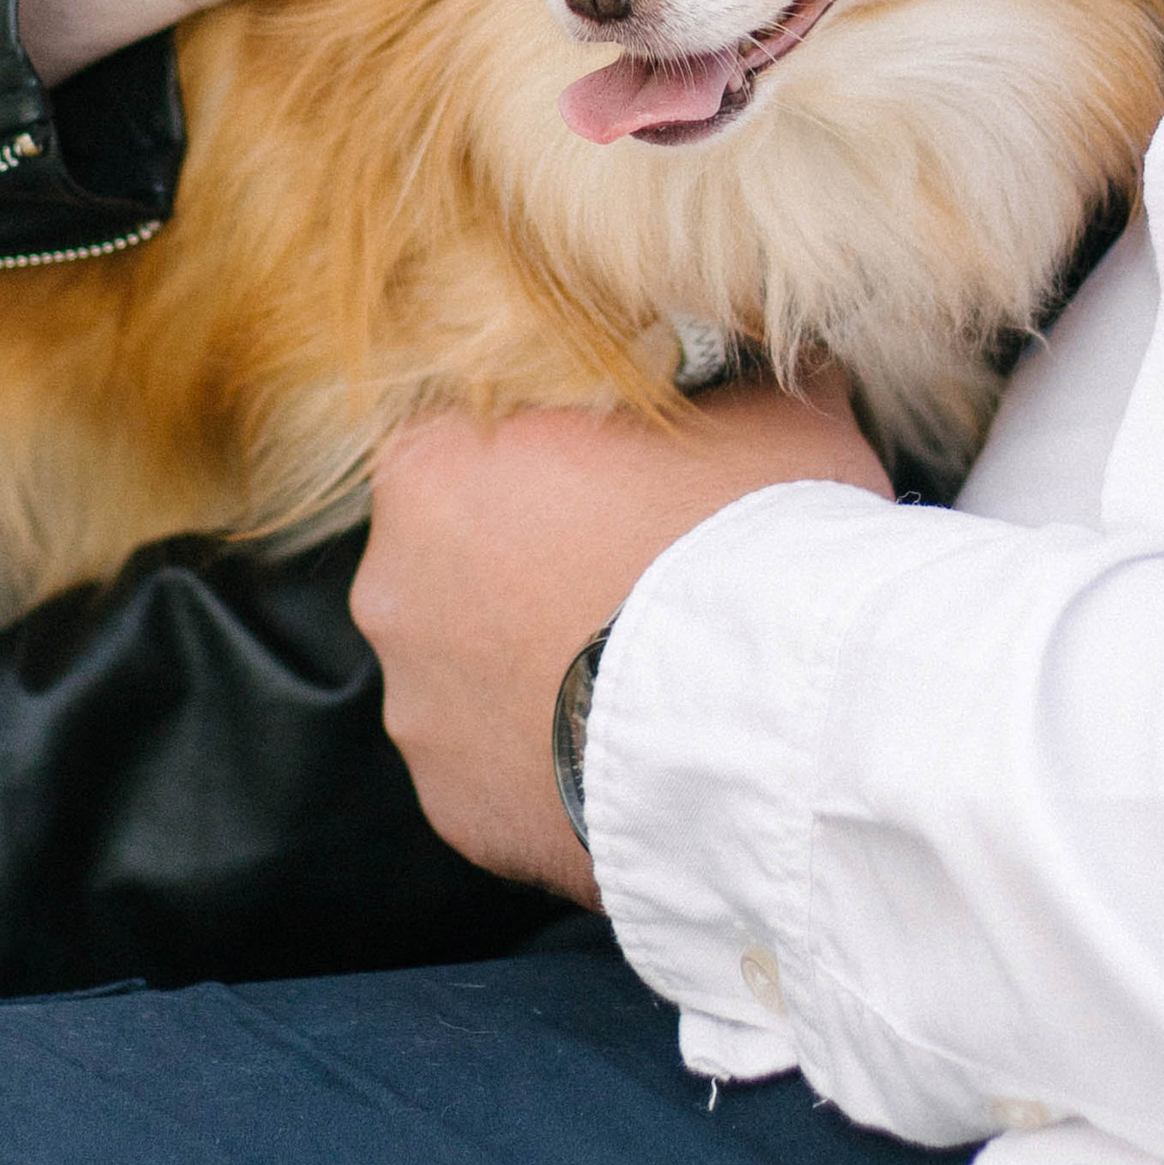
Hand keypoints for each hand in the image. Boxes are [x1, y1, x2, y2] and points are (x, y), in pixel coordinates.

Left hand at [354, 378, 888, 903]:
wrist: (768, 719)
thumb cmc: (751, 538)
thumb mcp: (770, 408)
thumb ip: (728, 378)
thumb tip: (758, 357)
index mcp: (435, 463)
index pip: (464, 438)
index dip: (546, 456)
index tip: (609, 478)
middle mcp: (393, 584)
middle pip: (453, 559)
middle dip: (529, 566)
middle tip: (629, 577)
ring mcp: (418, 707)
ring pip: (469, 672)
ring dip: (534, 669)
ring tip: (638, 677)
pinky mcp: (454, 807)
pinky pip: (496, 772)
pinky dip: (546, 762)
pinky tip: (625, 750)